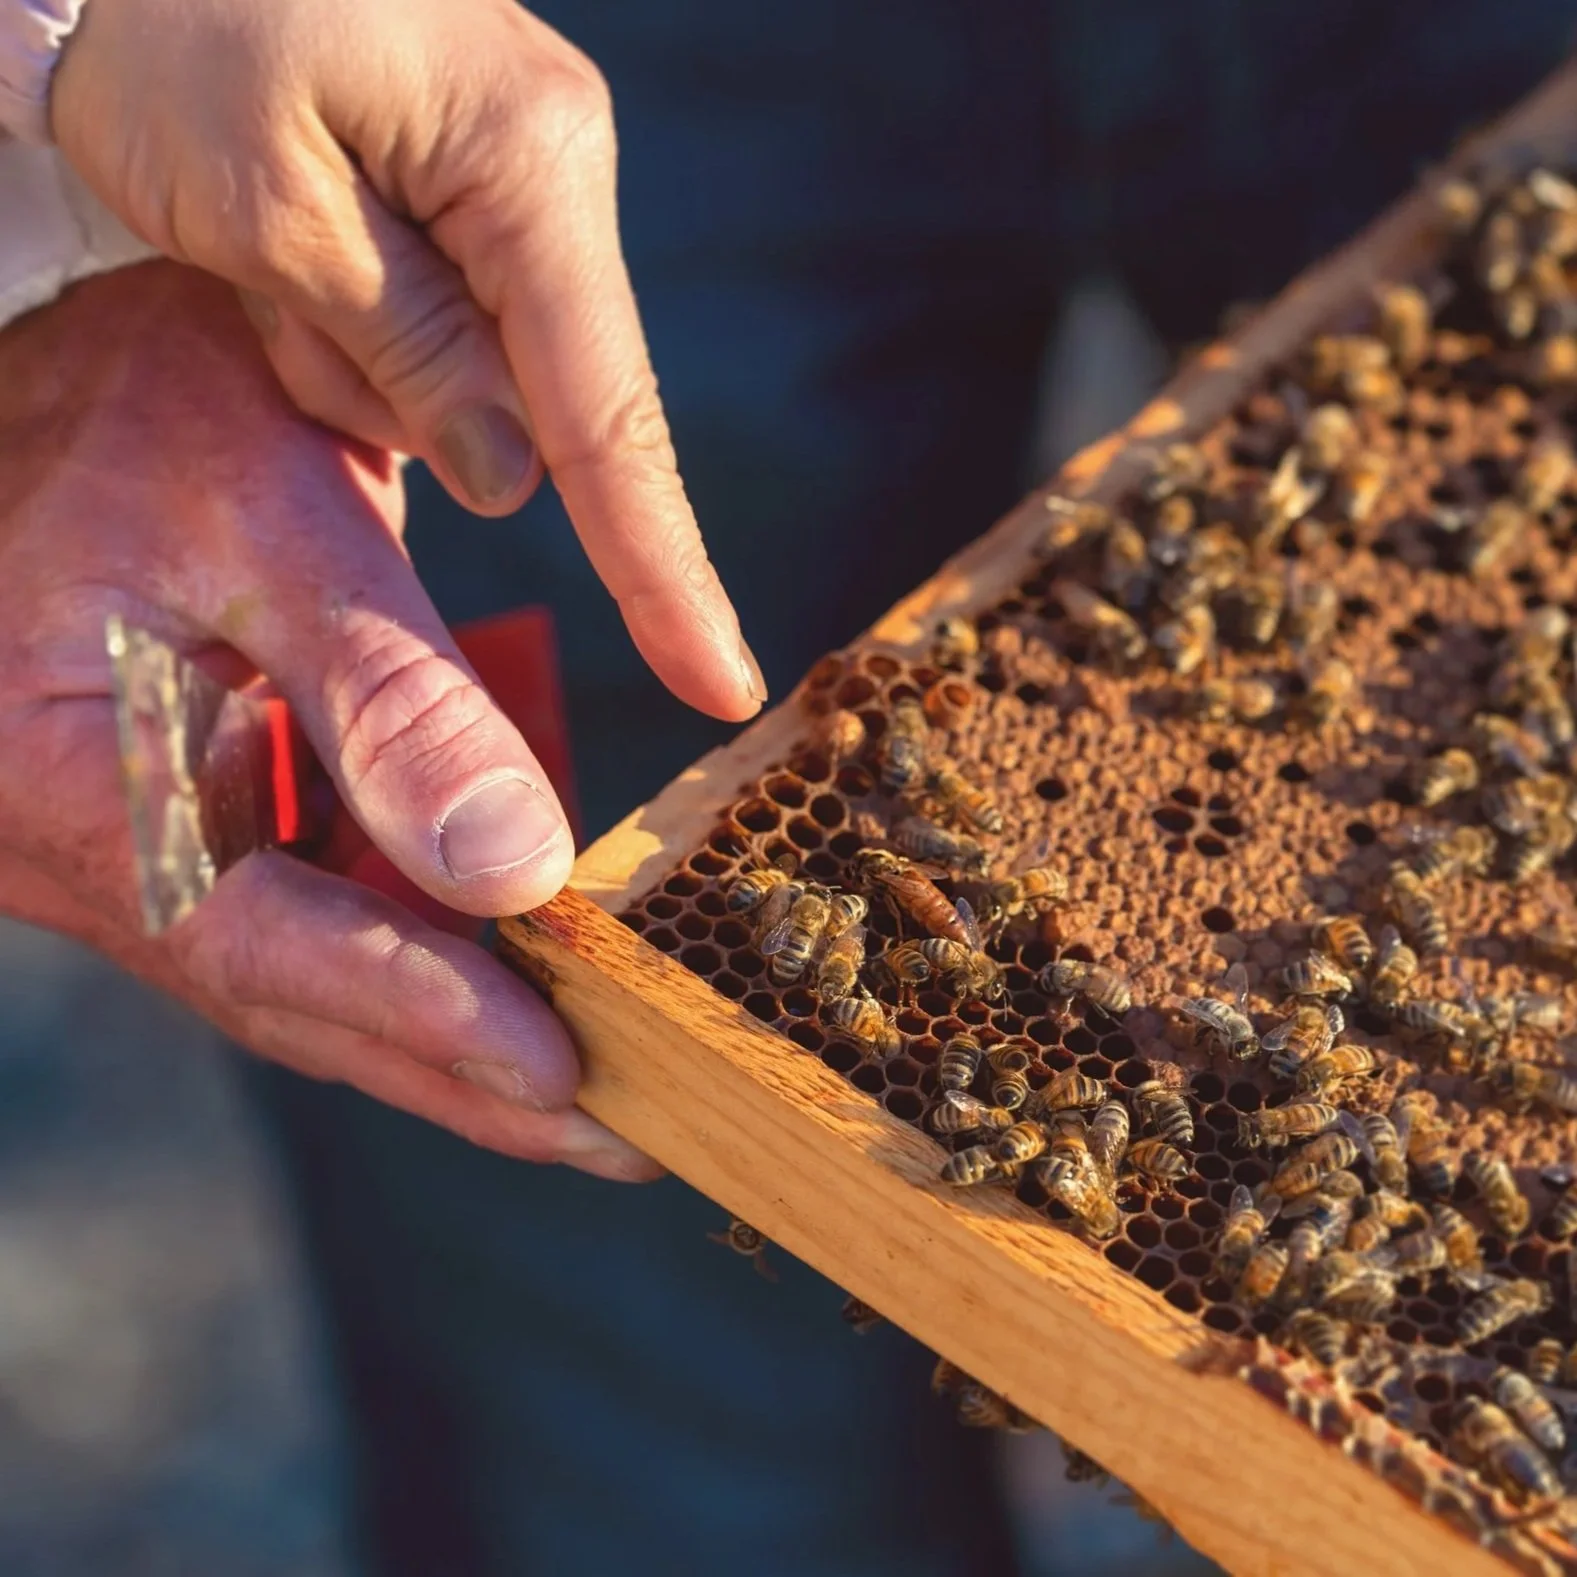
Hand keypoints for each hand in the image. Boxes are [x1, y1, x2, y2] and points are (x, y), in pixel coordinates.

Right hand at [0, 262, 657, 1180]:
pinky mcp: (172, 830)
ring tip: (590, 1092)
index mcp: (56, 777)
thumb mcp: (273, 522)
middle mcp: (72, 846)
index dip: (413, 1015)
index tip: (559, 1078)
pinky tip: (510, 989)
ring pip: (298, 979)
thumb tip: (516, 867)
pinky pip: (297, 922)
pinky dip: (408, 962)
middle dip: (457, 1074)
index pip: (250, 940)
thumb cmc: (147, 407)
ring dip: (445, 1039)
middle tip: (617, 1134)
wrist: (73, 377)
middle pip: (285, 1001)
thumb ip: (391, 698)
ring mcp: (120, 850)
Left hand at [49, 0, 764, 723]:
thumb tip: (515, 480)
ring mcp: (515, 181)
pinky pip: (435, 327)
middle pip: (533, 402)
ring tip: (265, 245)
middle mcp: (552, 173)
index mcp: (530, 164)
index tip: (719, 682)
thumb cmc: (168, 18)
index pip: (610, 416)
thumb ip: (407, 353)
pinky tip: (288, 241)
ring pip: (467, 376)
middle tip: (276, 287)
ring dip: (356, 355)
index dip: (661, 567)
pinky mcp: (468, 194)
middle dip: (403, 398)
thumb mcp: (267, 207)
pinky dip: (350, 320)